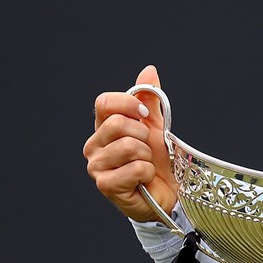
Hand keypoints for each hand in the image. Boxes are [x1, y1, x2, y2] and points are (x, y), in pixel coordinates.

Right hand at [83, 65, 178, 222]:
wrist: (167, 192)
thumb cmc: (157, 160)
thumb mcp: (156, 125)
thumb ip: (150, 99)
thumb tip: (149, 70)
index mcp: (102, 127)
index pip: (104, 102)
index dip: (129, 104)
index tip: (146, 115)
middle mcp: (94, 145)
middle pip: (118, 124)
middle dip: (143, 135)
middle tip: (147, 149)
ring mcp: (96, 166)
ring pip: (129, 146)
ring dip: (147, 156)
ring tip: (145, 165)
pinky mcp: (105, 185)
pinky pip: (136, 168)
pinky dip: (147, 173)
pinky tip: (143, 180)